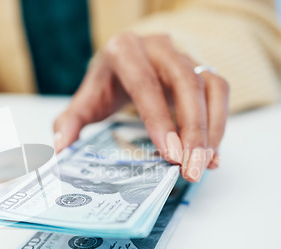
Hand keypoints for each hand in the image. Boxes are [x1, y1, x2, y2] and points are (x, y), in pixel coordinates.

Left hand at [53, 33, 228, 181]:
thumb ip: (69, 123)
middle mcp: (158, 48)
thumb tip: (61, 150)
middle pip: (185, 83)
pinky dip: (219, 124)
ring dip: (211, 129)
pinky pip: (219, 93)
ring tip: (204, 166)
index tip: (170, 153)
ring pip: (209, 86)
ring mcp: (183, 55)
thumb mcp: (84, 101)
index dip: (159, 118)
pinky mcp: (201, 68)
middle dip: (192, 130)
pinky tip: (212, 154)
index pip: (145, 84)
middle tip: (190, 168)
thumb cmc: (106, 84)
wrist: (125, 62)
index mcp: (124, 51)